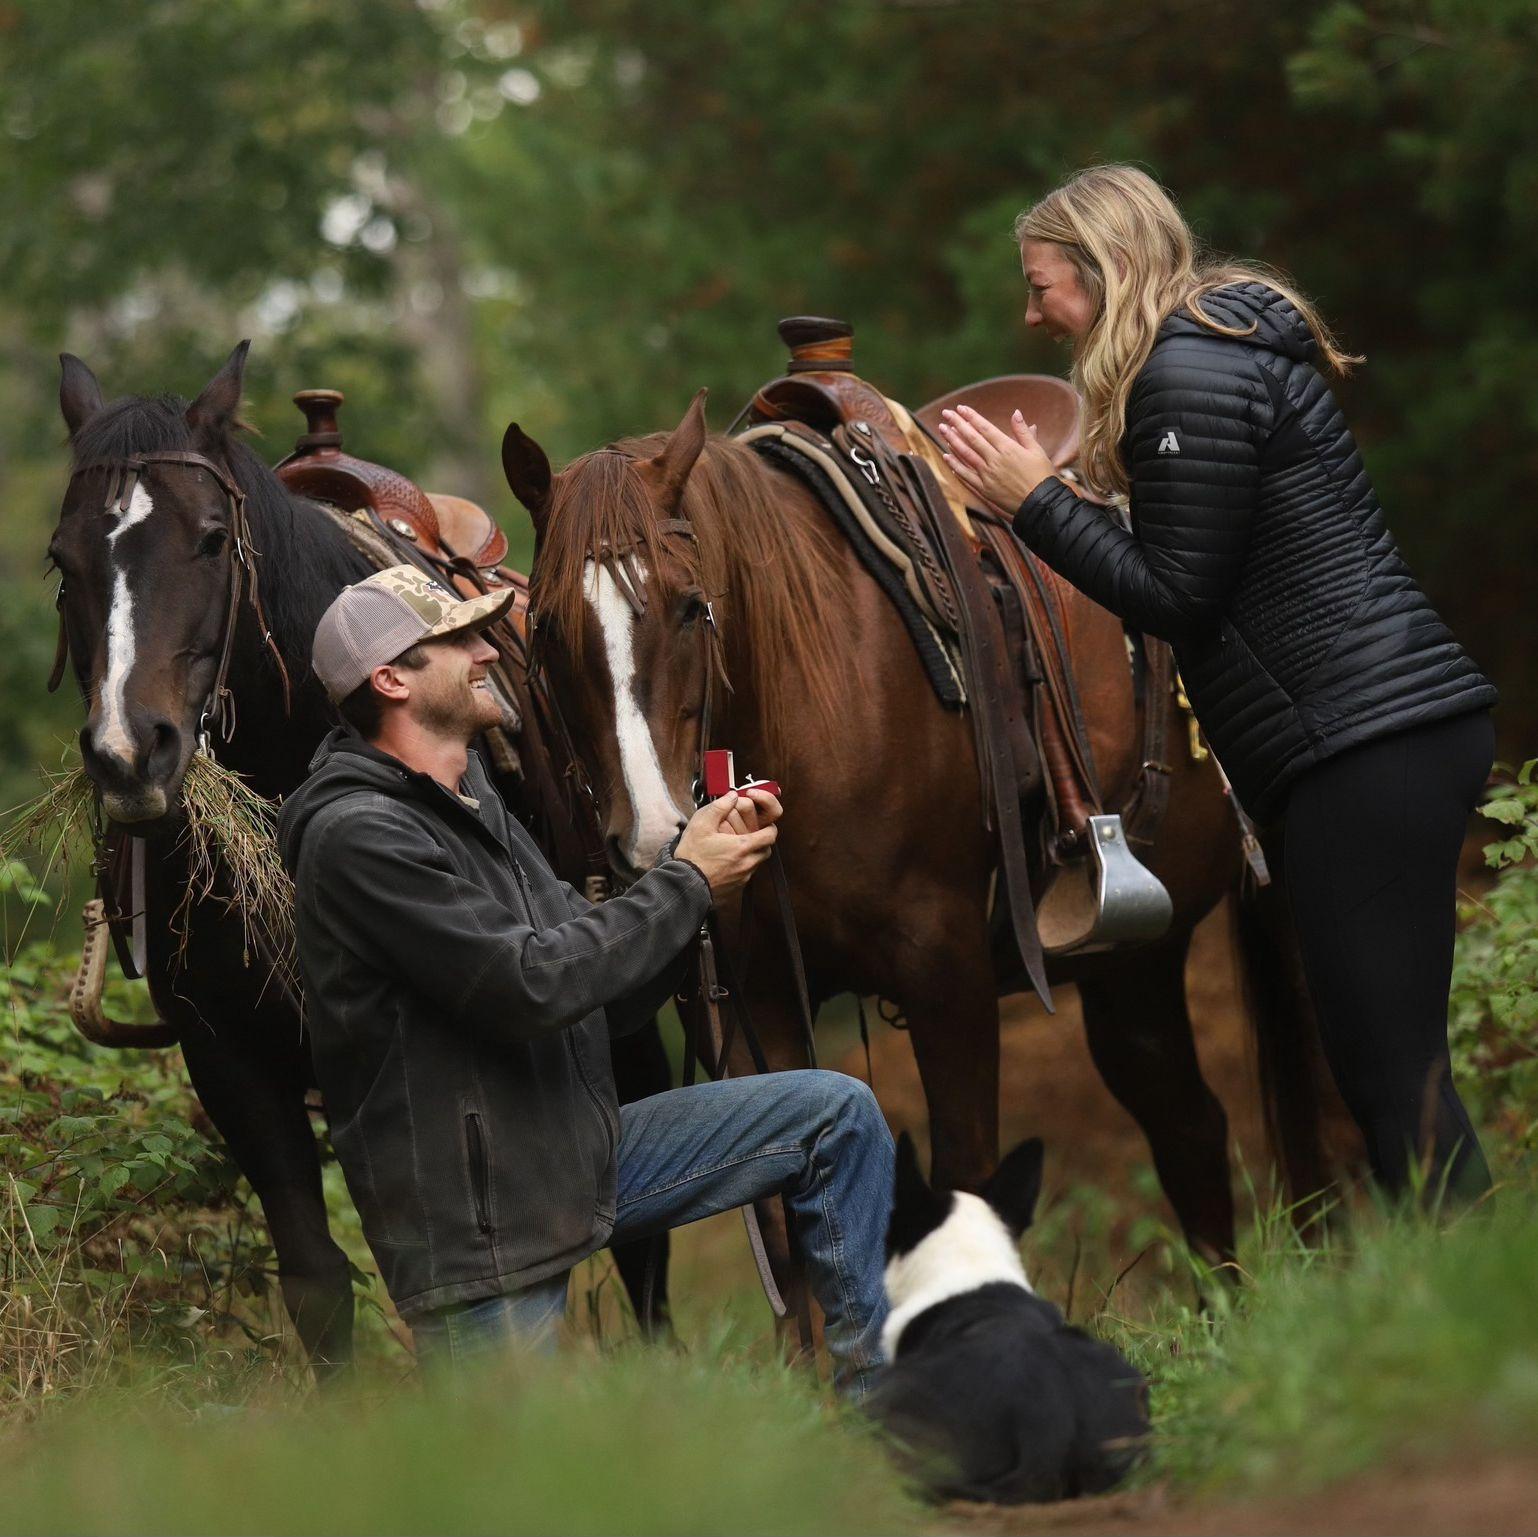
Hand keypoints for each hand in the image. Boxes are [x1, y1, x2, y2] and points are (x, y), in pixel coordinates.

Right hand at [675, 791, 779, 899]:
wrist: (685, 885)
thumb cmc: (692, 855)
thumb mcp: (701, 824)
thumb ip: (719, 807)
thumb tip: (732, 796)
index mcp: (742, 846)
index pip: (770, 835)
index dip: (769, 828)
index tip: (763, 824)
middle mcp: (747, 863)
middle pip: (766, 850)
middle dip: (762, 841)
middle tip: (751, 834)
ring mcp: (743, 878)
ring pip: (757, 863)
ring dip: (752, 854)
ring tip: (737, 848)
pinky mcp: (737, 888)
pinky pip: (747, 875)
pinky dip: (742, 867)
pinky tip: (728, 862)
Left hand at [937, 404, 1056, 512]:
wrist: (1041, 504)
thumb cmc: (1042, 475)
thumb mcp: (1036, 450)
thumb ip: (1023, 432)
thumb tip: (1015, 412)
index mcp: (1008, 448)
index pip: (985, 428)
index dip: (971, 417)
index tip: (960, 408)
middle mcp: (994, 460)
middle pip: (972, 438)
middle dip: (958, 424)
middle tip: (946, 413)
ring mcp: (987, 475)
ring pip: (966, 455)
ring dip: (952, 441)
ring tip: (942, 429)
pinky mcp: (984, 489)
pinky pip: (966, 475)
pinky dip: (955, 465)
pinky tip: (946, 456)